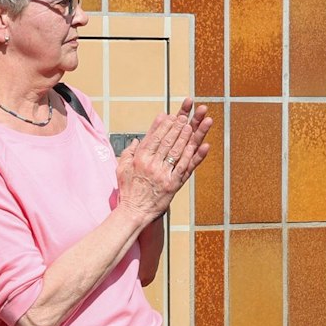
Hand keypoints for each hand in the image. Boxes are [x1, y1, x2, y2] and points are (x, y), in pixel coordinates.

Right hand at [117, 98, 211, 219]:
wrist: (134, 212)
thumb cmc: (128, 190)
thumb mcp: (122, 169)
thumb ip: (128, 153)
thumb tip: (137, 140)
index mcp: (140, 158)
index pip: (154, 137)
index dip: (163, 124)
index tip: (170, 114)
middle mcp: (152, 164)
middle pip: (168, 140)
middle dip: (178, 124)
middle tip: (187, 113)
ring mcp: (164, 173)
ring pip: (178, 150)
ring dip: (188, 135)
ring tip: (195, 123)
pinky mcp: (174, 184)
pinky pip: (186, 167)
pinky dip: (196, 155)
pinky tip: (203, 145)